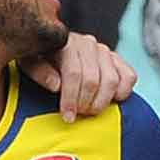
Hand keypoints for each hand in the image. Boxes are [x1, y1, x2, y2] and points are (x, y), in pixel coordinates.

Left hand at [22, 32, 136, 122]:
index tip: (67, 117)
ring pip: (112, 80)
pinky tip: (110, 101)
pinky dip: (123, 92)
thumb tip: (56, 85)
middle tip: (78, 115)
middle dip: (85, 103)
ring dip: (102, 102)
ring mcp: (105, 51)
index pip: (74, 73)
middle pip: (93, 80)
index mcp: (66, 42)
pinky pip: (129, 76)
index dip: (71, 98)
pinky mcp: (118, 59)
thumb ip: (40, 72)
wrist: (53, 50)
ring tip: (89, 110)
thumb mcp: (29, 62)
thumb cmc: (39, 58)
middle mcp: (88, 44)